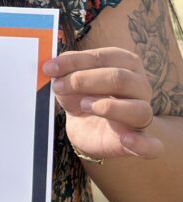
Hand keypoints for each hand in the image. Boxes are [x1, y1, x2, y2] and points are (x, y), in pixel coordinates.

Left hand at [45, 47, 160, 160]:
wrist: (87, 127)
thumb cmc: (82, 96)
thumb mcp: (70, 80)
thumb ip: (64, 69)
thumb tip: (51, 67)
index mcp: (126, 64)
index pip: (104, 57)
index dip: (76, 61)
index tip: (49, 68)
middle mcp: (140, 86)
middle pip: (120, 79)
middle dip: (84, 80)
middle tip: (58, 86)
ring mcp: (142, 114)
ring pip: (138, 109)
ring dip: (108, 107)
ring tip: (85, 106)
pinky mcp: (140, 141)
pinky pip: (152, 145)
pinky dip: (143, 143)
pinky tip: (127, 140)